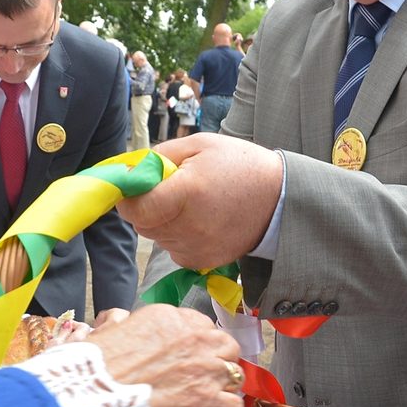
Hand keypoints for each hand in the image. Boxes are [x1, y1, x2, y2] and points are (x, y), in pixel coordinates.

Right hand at [88, 304, 243, 406]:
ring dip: (221, 384)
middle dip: (213, 359)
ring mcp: (206, 369)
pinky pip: (233, 404)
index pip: (198, 324)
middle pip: (223, 344)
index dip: (192, 343)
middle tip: (195, 378)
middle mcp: (193, 337)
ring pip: (234, 371)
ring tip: (201, 398)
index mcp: (167, 318)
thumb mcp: (103, 333)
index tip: (182, 357)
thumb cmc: (93, 371)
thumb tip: (118, 320)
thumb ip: (120, 323)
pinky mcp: (211, 401)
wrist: (94, 405)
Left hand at [116, 133, 282, 268]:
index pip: (136, 209)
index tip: (134, 186)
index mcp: (187, 193)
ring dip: (161, 220)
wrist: (278, 198)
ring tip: (189, 202)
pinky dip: (175, 235)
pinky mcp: (202, 262)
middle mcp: (190, 226)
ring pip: (155, 236)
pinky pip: (171, 248)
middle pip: (142, 224)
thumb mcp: (197, 145)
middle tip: (169, 188)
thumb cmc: (236, 164)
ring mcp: (197, 248)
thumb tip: (127, 173)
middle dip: (146, 206)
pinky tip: (196, 219)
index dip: (128, 198)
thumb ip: (157, 157)